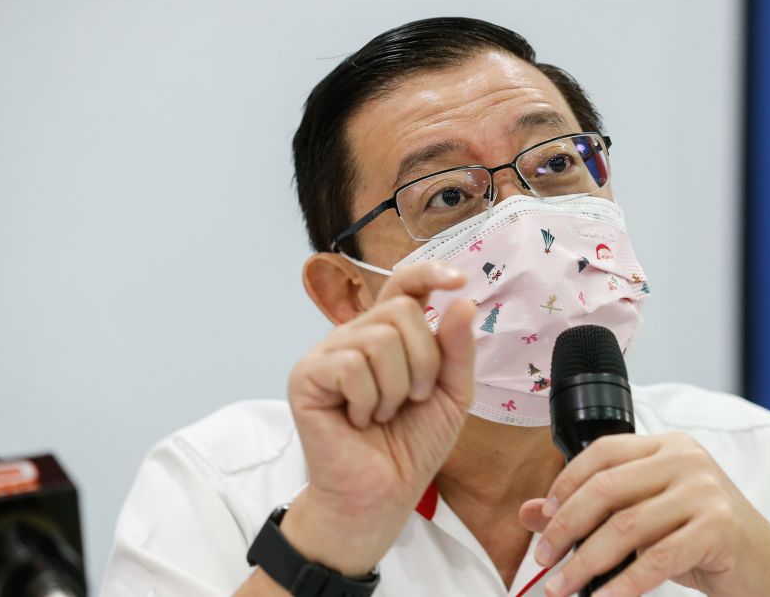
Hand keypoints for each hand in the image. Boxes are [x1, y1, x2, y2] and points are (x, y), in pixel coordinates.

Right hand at [282, 261, 476, 576]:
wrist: (380, 495)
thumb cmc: (410, 446)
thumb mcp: (451, 395)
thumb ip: (457, 349)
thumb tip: (462, 301)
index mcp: (389, 334)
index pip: (404, 284)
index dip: (430, 272)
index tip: (460, 280)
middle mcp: (356, 335)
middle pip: (400, 310)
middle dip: (423, 360)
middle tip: (413, 398)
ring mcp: (328, 353)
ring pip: (379, 338)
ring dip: (395, 387)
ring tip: (382, 414)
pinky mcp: (307, 375)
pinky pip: (351, 365)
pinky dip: (367, 399)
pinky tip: (358, 419)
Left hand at [518, 433, 769, 596]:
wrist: (764, 565)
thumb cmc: (700, 536)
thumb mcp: (645, 516)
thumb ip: (591, 509)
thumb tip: (529, 513)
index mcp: (665, 445)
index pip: (602, 452)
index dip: (566, 484)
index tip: (544, 518)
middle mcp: (684, 459)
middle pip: (607, 488)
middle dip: (566, 527)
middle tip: (543, 559)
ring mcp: (704, 491)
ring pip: (626, 527)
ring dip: (585, 562)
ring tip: (561, 587)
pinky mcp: (718, 527)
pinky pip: (656, 559)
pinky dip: (622, 584)